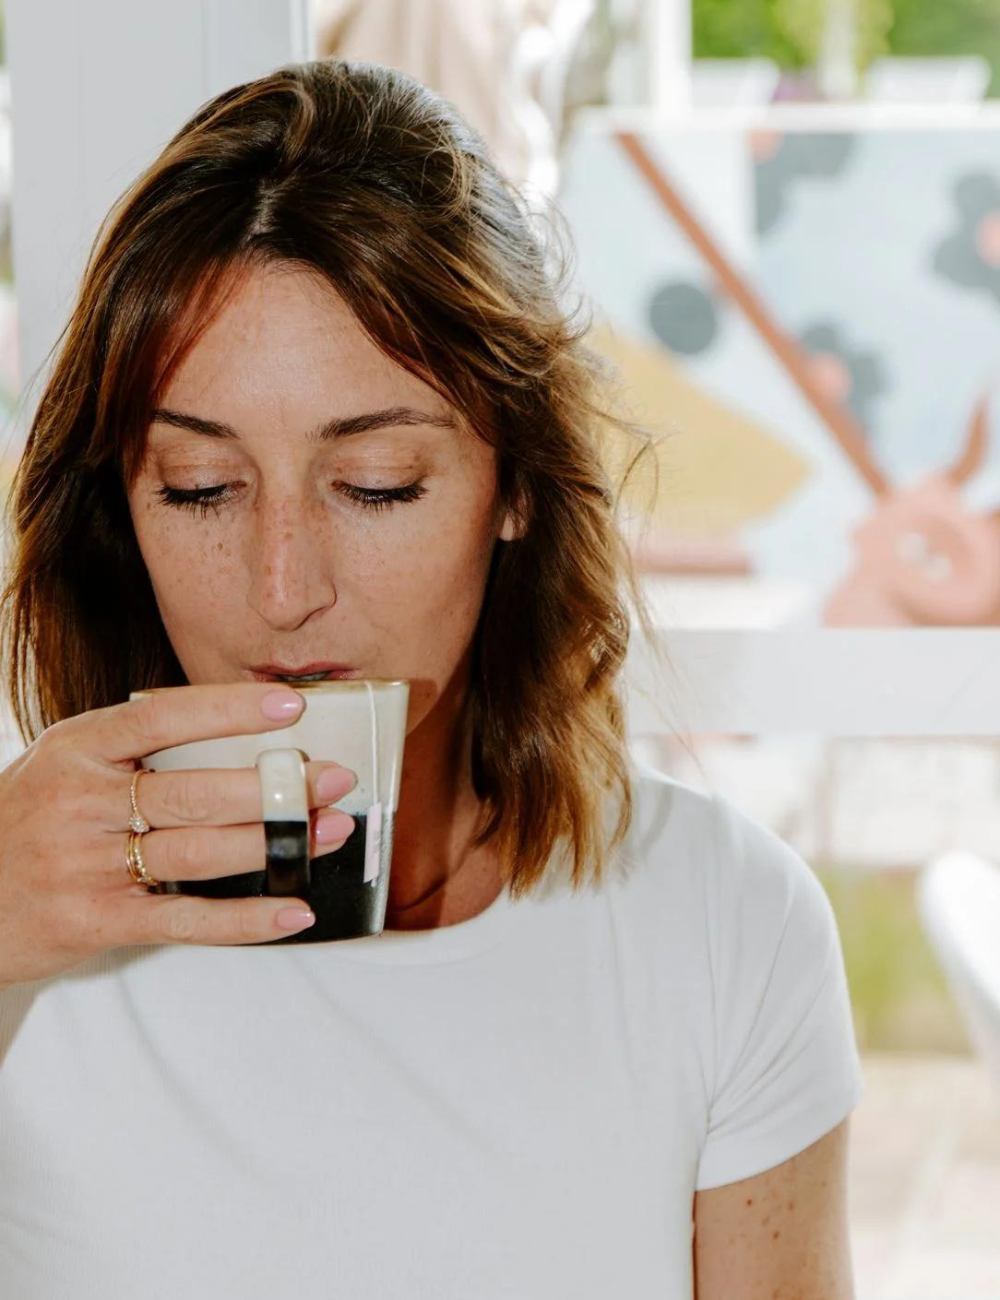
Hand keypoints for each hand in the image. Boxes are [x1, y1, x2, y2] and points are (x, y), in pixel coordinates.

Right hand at [0, 682, 355, 988]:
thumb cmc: (27, 824)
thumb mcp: (64, 767)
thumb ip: (133, 751)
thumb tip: (235, 732)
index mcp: (77, 749)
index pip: (162, 718)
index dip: (230, 710)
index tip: (292, 704)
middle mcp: (80, 802)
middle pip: (194, 791)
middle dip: (274, 786)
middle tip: (334, 779)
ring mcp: (85, 864)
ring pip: (198, 852)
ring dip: (274, 843)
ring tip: (331, 832)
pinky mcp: (95, 921)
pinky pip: (184, 919)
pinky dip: (246, 919)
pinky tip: (292, 909)